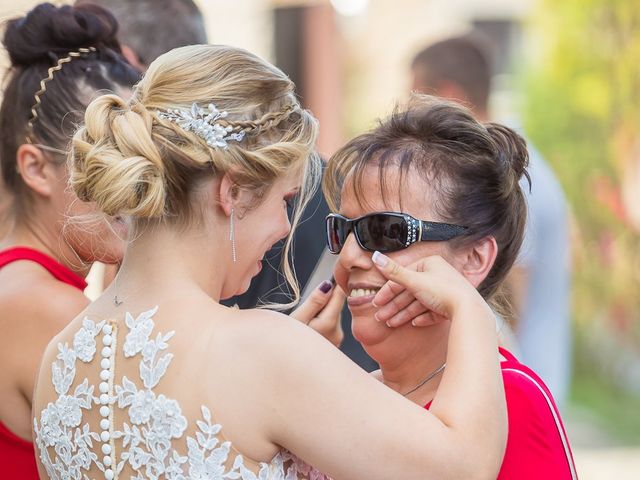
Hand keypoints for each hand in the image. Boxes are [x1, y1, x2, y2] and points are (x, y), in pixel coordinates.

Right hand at [291, 281, 344, 346]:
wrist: (285, 372)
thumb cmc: (287, 345)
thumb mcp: (297, 319)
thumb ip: (314, 302)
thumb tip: (328, 285)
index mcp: (329, 324)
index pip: (340, 295)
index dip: (334, 284)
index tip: (329, 278)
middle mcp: (337, 333)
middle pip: (335, 306)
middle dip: (323, 303)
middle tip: (305, 309)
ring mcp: (336, 342)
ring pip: (332, 317)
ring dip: (321, 314)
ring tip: (304, 323)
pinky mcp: (332, 347)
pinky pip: (329, 328)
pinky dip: (320, 325)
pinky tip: (309, 332)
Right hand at [371, 252, 485, 325]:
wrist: (468, 310)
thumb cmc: (443, 291)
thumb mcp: (414, 280)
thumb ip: (393, 271)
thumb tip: (375, 256)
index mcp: (430, 264)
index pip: (403, 277)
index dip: (388, 291)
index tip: (377, 302)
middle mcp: (438, 275)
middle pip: (410, 292)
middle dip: (394, 306)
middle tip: (381, 317)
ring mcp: (445, 292)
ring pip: (419, 304)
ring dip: (403, 314)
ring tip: (392, 323)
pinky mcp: (450, 307)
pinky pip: (432, 312)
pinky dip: (422, 318)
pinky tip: (414, 324)